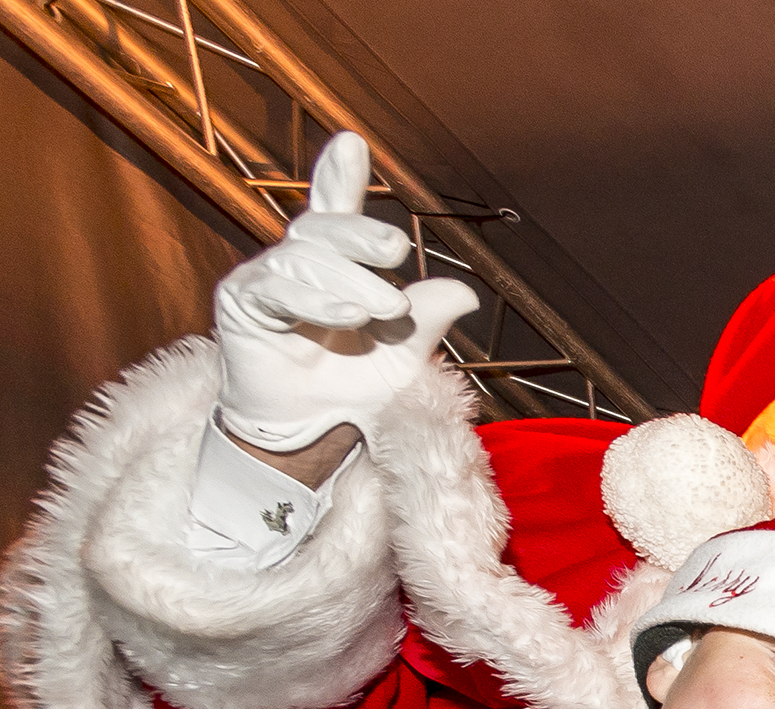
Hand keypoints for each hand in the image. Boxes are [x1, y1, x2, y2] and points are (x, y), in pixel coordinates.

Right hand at [213, 132, 477, 458]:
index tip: (352, 142)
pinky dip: (317, 301)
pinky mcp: (240, 302)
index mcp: (333, 264)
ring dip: (351, 283)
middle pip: (325, 229)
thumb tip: (468, 293)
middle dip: (362, 234)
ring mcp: (264, 279)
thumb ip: (428, 320)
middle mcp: (297, 262)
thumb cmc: (353, 388)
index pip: (334, 210)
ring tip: (384, 310)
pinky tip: (348, 316)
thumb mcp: (403, 354)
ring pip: (307, 259)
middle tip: (398, 249)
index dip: (339, 175)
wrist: (313, 433)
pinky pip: (277, 289)